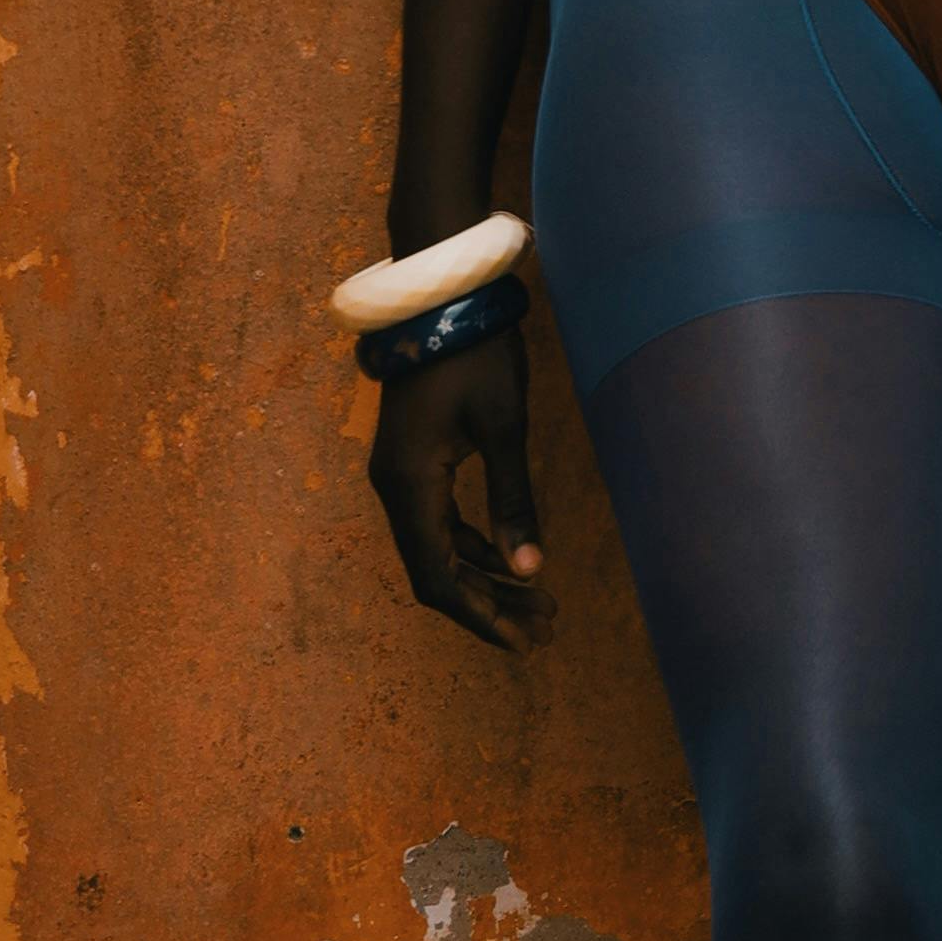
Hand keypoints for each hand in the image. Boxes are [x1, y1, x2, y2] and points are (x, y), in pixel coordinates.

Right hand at [368, 323, 549, 647]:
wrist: (442, 297)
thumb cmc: (477, 355)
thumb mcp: (504, 427)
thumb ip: (514, 500)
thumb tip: (532, 570)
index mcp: (410, 484)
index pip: (438, 577)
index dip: (480, 617)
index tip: (523, 643)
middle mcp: (394, 487)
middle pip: (436, 572)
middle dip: (491, 606)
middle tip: (547, 629)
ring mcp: (400, 476)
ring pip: (439, 550)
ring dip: (487, 580)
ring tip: (543, 605)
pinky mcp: (414, 463)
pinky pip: (440, 523)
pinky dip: (476, 549)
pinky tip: (515, 562)